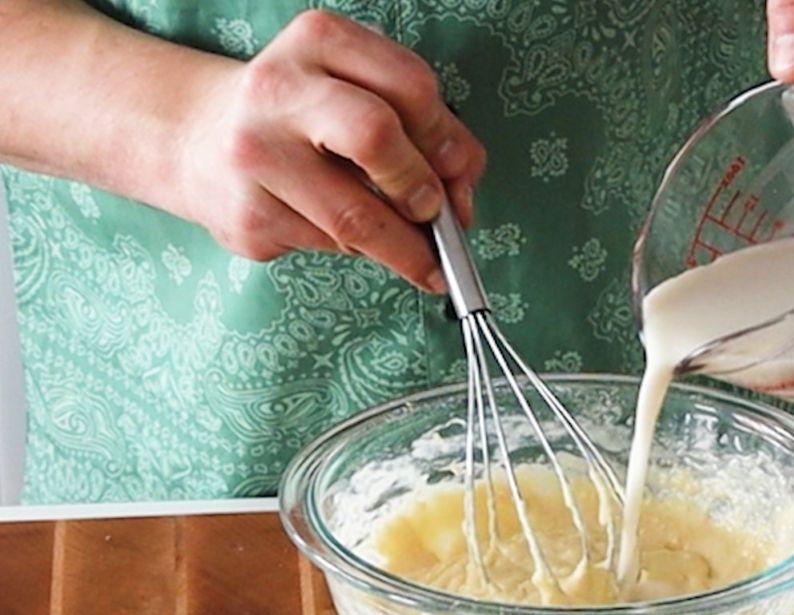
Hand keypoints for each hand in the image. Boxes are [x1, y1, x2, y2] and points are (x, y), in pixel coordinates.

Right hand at [178, 10, 485, 290]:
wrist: (193, 137)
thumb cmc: (303, 116)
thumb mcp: (357, 90)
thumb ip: (421, 128)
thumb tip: (462, 196)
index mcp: (319, 40)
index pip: (411, 86)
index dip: (447, 140)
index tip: (458, 174)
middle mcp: (279, 90)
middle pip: (376, 136)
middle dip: (421, 189)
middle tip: (434, 215)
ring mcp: (255, 156)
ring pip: (355, 218)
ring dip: (403, 247)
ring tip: (420, 258)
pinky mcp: (247, 217)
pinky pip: (328, 246)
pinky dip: (356, 251)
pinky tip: (345, 234)